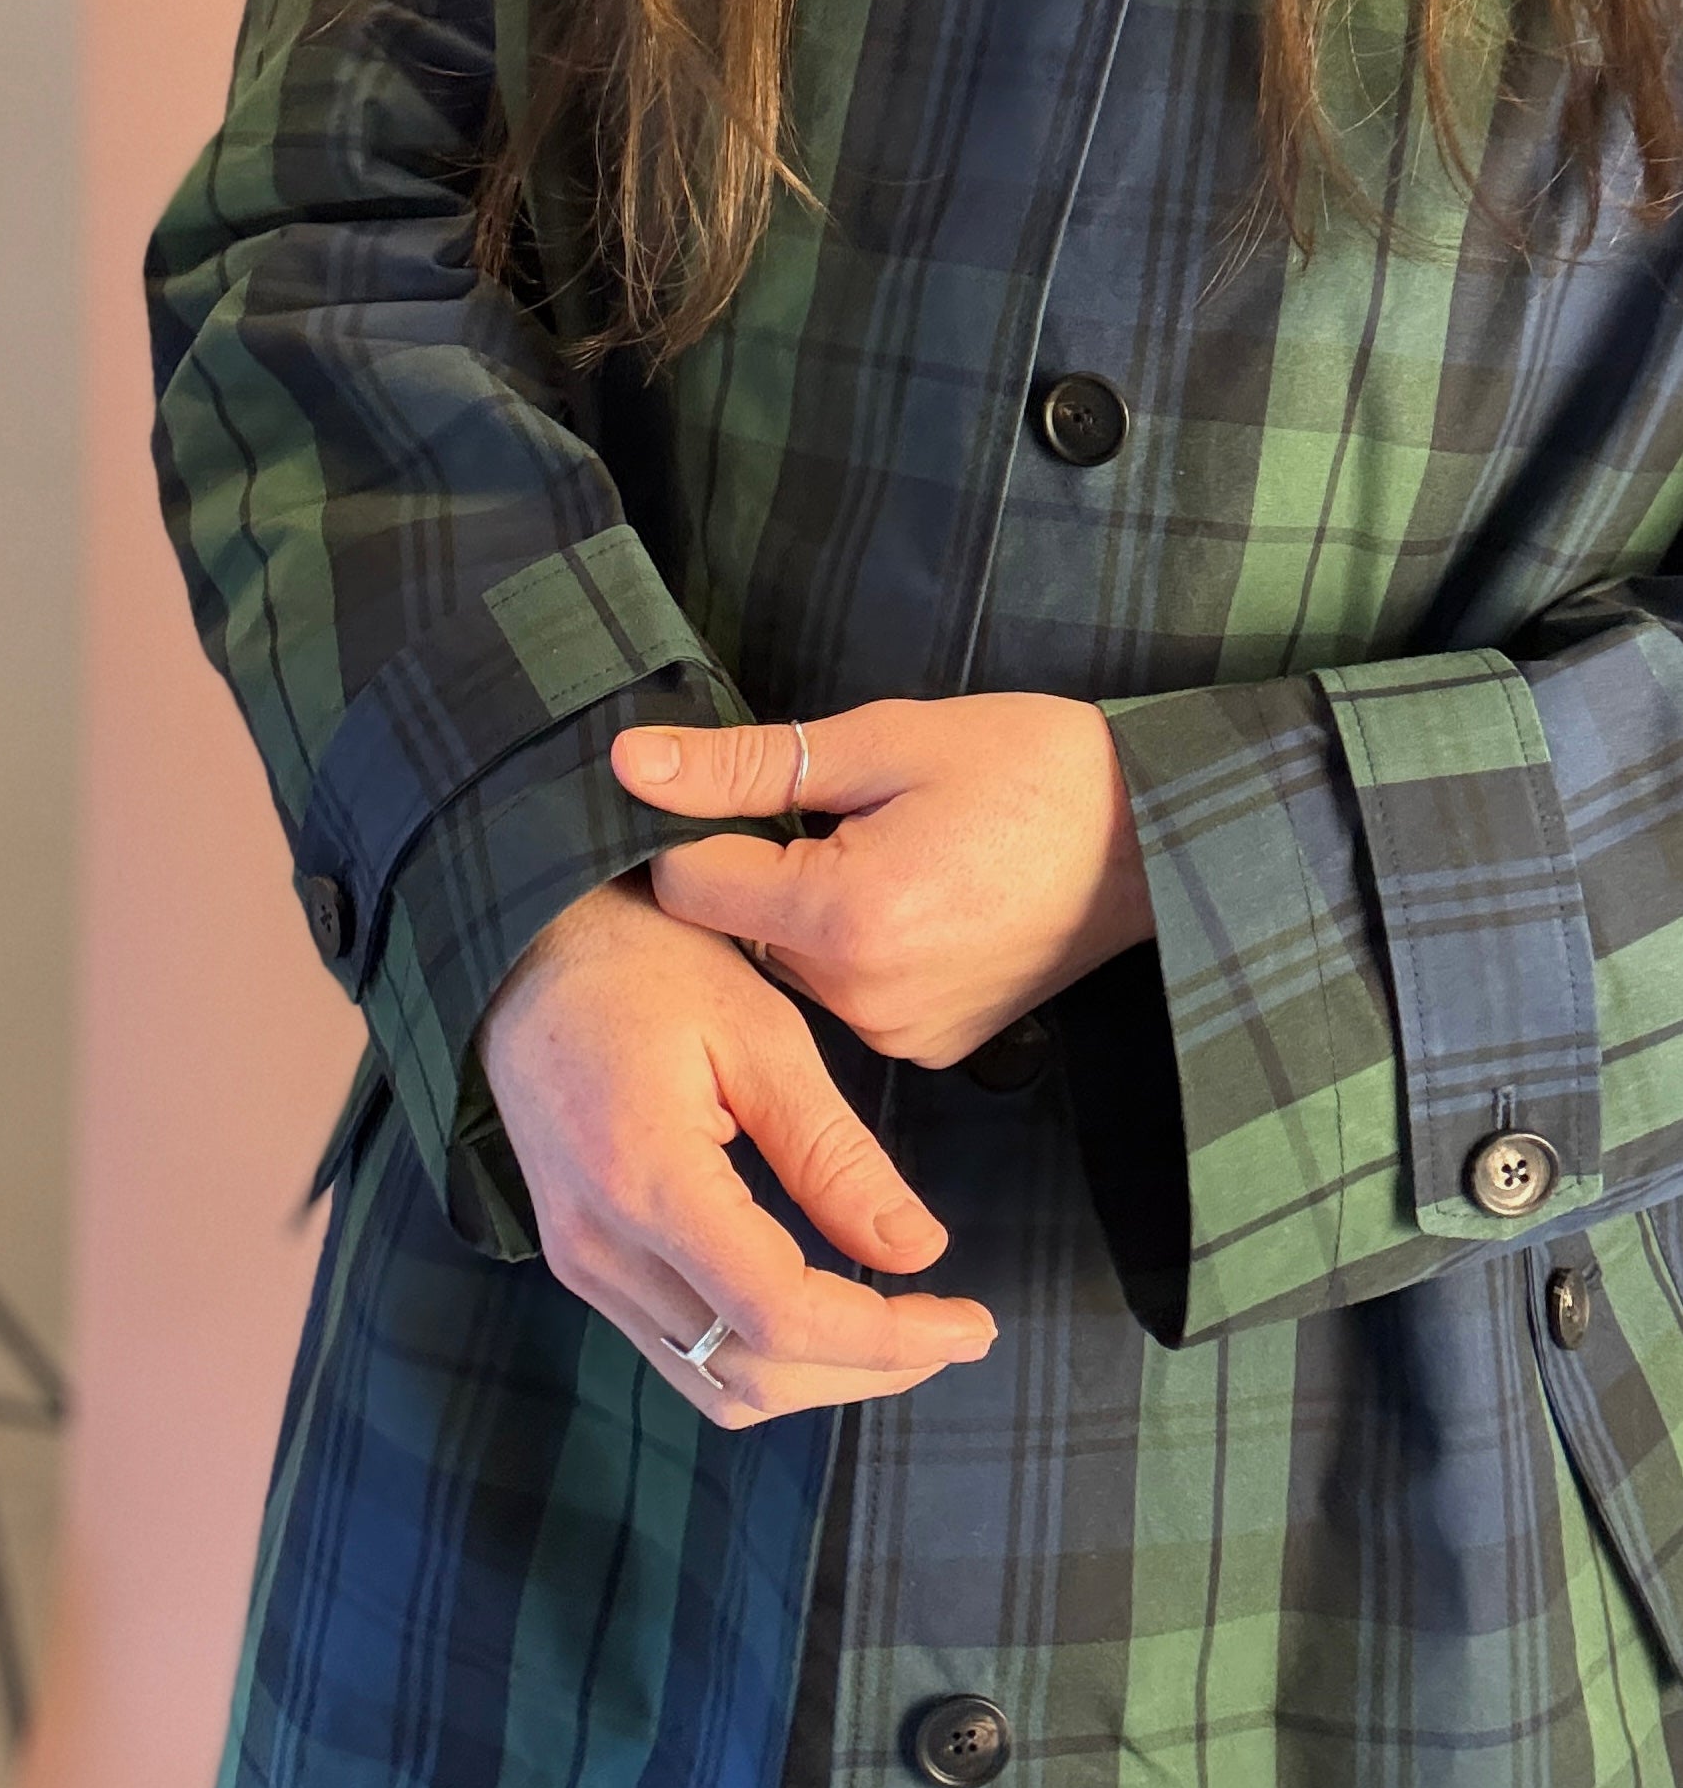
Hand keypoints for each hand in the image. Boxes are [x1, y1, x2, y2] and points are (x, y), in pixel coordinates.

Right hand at [477, 871, 996, 1428]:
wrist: (527, 946)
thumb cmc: (645, 963)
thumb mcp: (760, 1037)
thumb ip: (834, 1154)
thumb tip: (917, 1251)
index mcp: (646, 1179)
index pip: (778, 1314)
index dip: (885, 1340)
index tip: (968, 1323)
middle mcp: (599, 1245)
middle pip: (748, 1375)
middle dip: (866, 1370)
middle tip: (955, 1331)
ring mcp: (580, 1261)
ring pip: (712, 1384)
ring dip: (816, 1378)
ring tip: (902, 1333)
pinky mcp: (582, 1259)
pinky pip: (680, 1351)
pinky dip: (763, 1354)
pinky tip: (825, 1311)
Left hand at [609, 695, 1153, 1066]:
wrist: (1156, 838)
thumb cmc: (1032, 769)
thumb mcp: (884, 739)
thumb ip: (745, 766)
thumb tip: (630, 764)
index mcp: (842, 915)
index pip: (688, 887)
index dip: (702, 831)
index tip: (749, 795)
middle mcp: (861, 998)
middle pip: (738, 933)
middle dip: (761, 875)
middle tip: (838, 820)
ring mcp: (899, 1034)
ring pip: (790, 967)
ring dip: (809, 914)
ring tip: (892, 857)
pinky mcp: (931, 1048)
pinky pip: (847, 996)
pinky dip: (858, 950)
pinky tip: (918, 902)